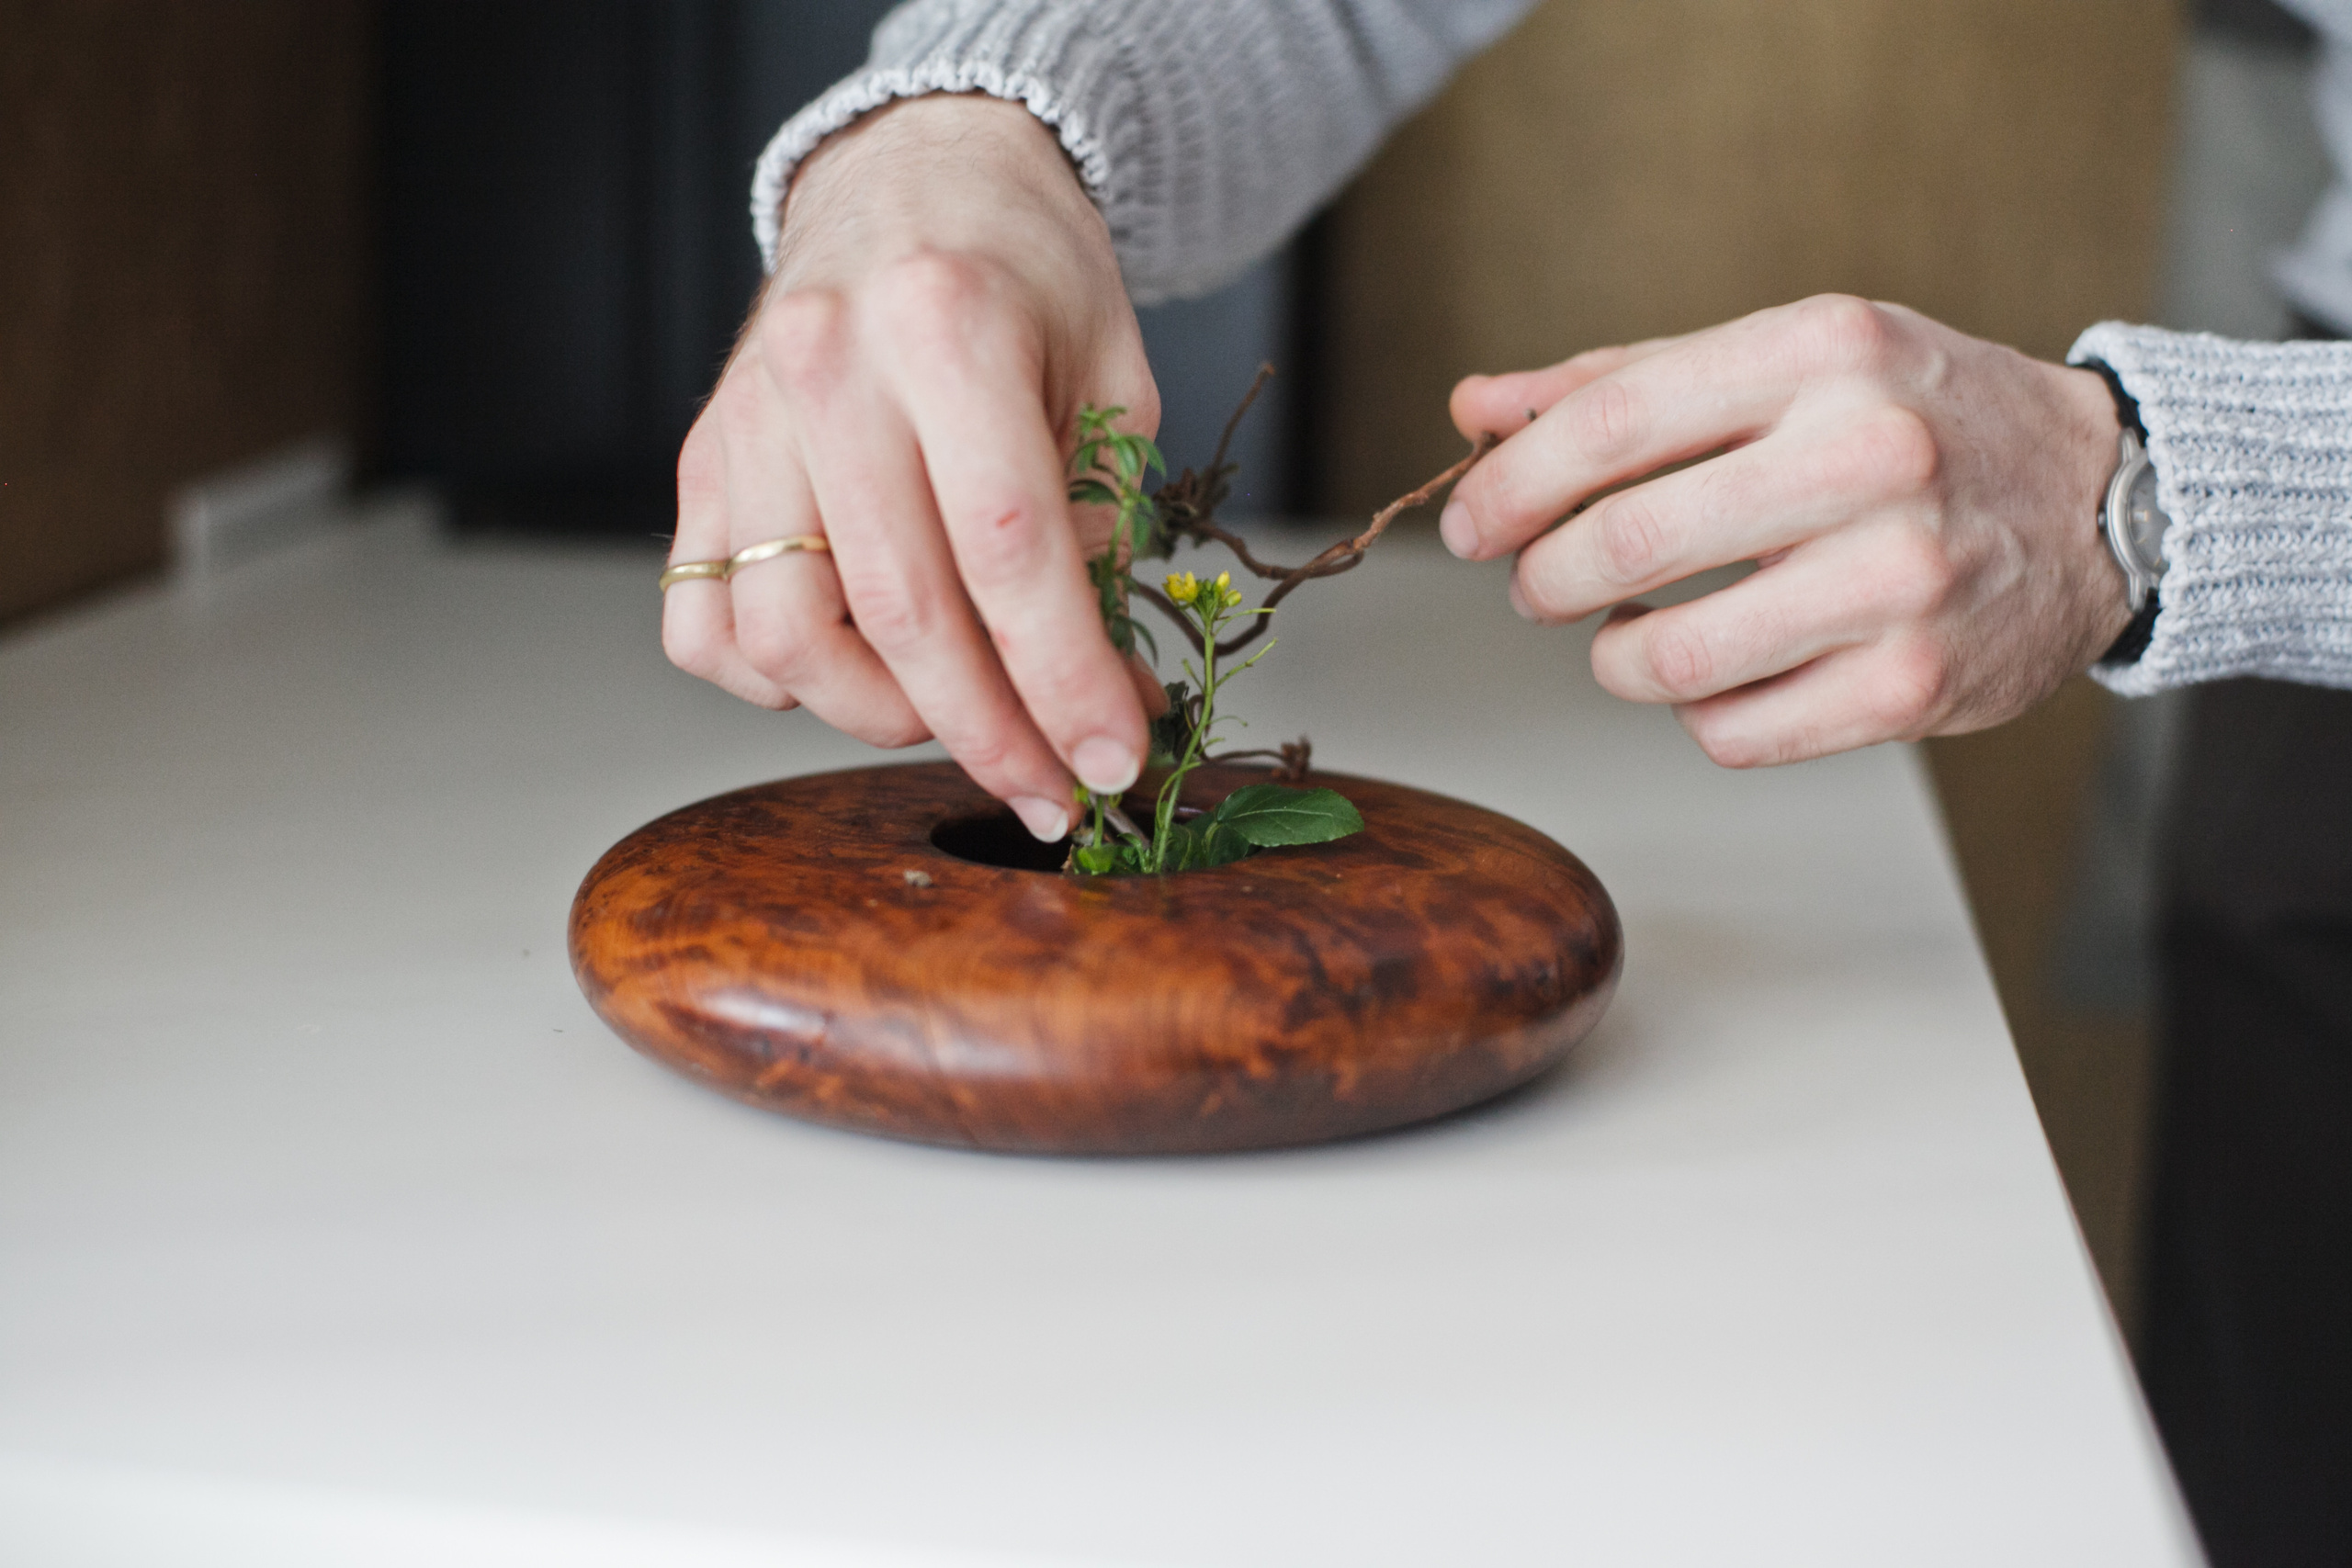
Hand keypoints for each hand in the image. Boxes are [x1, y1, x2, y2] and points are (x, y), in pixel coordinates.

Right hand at [664, 95, 1157, 839]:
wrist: (913, 172)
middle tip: (1052, 789)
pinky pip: (705, 622)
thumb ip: (1102, 521)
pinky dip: (773, 681)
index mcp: (947, 325)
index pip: (1006, 551)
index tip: (1114, 761)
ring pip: (783, 637)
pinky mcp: (701, 457)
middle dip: (989, 734)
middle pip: (899, 614)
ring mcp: (748, 416)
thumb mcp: (1111, 374)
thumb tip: (1088, 682)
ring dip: (880, 717)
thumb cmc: (1023, 271)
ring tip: (957, 713)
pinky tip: (851, 663)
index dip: (1063, 680)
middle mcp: (830, 367)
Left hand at [1440, 295, 2132, 766]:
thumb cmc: (1913, 419)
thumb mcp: (1783, 361)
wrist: (2100, 500)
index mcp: (1821, 351)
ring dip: (1613, 658)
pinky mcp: (1915, 685)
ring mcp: (1899, 580)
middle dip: (1541, 579)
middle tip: (1534, 585)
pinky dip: (1696, 711)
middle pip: (1623, 545)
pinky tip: (1722, 670)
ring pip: (1666, 661)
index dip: (1508, 485)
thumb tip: (1473, 408)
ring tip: (1627, 632)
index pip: (1609, 423)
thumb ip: (1621, 381)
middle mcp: (1868, 457)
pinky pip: (1730, 732)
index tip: (1467, 522)